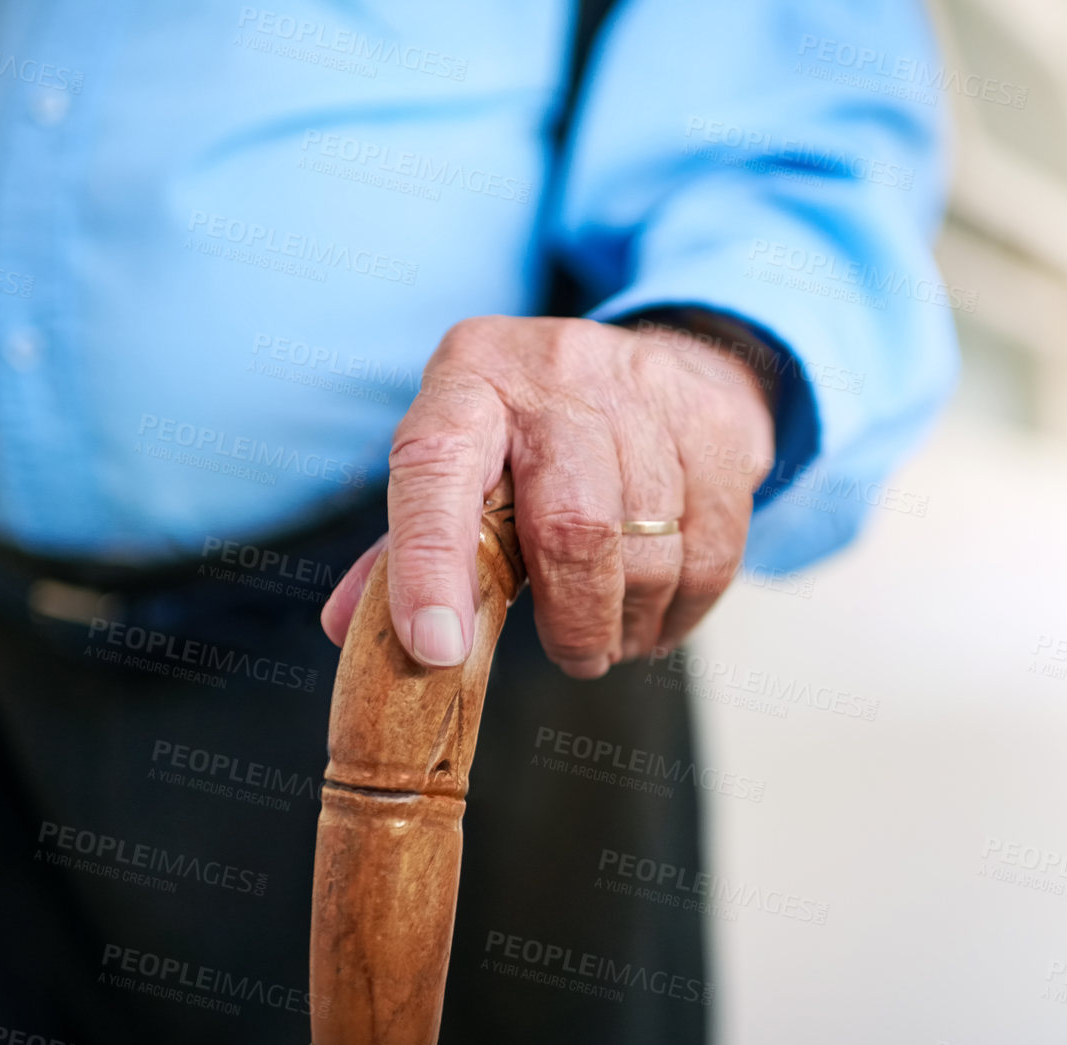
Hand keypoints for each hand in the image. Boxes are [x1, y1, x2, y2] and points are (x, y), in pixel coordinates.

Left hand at [320, 314, 775, 677]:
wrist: (661, 365)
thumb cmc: (537, 437)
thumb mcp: (464, 464)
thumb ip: (406, 545)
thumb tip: (349, 628)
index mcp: (468, 377)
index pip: (435, 469)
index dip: (430, 563)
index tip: (436, 648)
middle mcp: (556, 370)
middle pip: (573, 525)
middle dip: (575, 621)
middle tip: (574, 657)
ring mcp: (646, 389)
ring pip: (649, 550)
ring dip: (630, 622)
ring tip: (614, 633)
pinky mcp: (717, 424)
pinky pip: (713, 553)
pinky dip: (684, 610)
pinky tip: (659, 613)